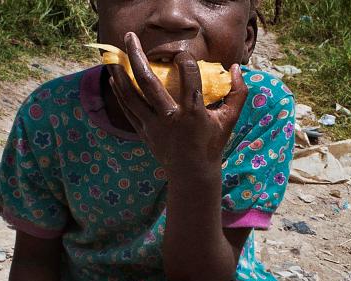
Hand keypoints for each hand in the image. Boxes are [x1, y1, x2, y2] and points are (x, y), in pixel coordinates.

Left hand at [108, 32, 247, 174]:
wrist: (192, 174)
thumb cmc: (212, 143)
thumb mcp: (229, 119)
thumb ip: (237, 93)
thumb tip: (236, 67)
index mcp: (193, 112)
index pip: (188, 76)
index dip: (185, 60)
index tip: (183, 55)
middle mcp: (170, 117)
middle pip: (148, 81)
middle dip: (136, 56)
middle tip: (130, 37)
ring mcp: (153, 125)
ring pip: (131, 95)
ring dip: (120, 73)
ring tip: (113, 54)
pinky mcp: (144, 132)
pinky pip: (127, 108)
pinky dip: (120, 91)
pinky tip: (114, 77)